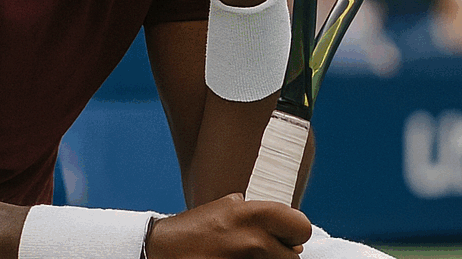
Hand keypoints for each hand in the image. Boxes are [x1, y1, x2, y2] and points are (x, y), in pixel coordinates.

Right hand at [145, 193, 310, 258]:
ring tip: (241, 257)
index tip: (286, 237)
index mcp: (253, 214)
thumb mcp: (225, 208)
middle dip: (280, 255)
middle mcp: (254, 240)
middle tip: (259, 251)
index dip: (294, 233)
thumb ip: (256, 213)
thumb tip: (285, 228)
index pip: (302, 227)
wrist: (159, 252)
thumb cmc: (193, 230)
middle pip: (293, 256)